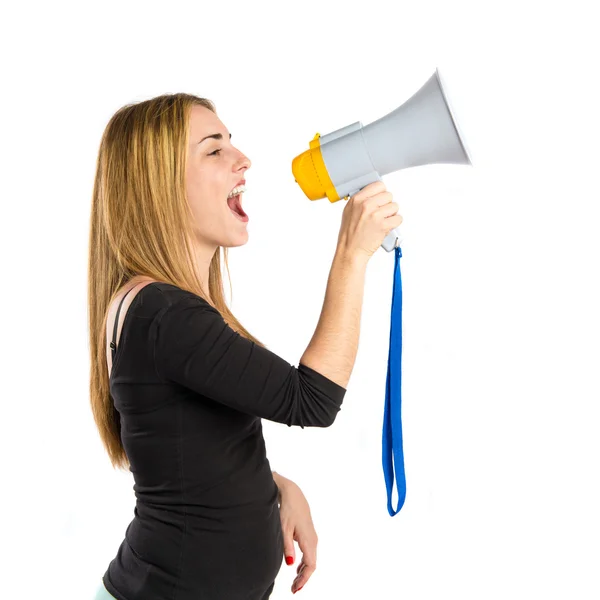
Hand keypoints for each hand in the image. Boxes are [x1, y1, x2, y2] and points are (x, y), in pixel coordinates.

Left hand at [278, 478, 317, 593]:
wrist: (293, 493)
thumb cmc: (288, 509)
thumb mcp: (284, 529)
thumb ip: (287, 547)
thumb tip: (289, 564)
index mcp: (308, 540)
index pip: (310, 565)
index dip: (304, 579)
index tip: (296, 589)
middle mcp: (313, 539)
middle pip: (312, 564)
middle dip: (303, 578)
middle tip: (293, 590)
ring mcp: (312, 537)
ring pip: (311, 559)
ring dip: (304, 571)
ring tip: (294, 583)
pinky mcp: (309, 534)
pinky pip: (309, 553)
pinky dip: (304, 563)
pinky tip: (296, 568)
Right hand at [336, 180, 402, 260]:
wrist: (350, 251)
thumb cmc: (349, 234)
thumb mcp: (349, 211)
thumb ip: (361, 201)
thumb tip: (373, 194)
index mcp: (357, 199)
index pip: (378, 185)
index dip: (381, 193)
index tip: (380, 200)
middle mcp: (366, 205)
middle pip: (389, 195)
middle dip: (387, 204)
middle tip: (381, 213)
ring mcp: (375, 215)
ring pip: (395, 206)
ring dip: (391, 214)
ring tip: (383, 221)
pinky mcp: (383, 225)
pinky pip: (398, 218)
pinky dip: (395, 223)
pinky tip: (386, 227)